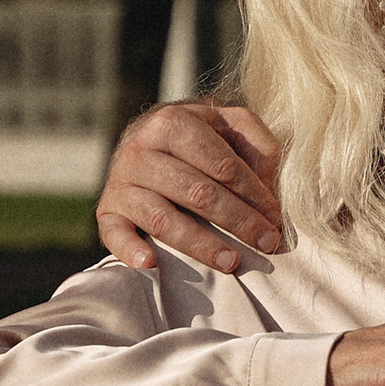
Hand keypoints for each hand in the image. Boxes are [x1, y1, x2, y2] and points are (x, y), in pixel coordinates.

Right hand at [99, 101, 285, 274]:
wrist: (148, 139)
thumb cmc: (199, 137)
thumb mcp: (230, 124)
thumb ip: (255, 141)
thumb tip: (266, 183)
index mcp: (172, 122)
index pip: (221, 165)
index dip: (254, 193)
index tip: (277, 217)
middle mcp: (140, 150)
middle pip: (197, 192)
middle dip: (238, 221)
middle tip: (267, 243)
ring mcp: (120, 182)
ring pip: (162, 218)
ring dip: (200, 244)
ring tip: (231, 262)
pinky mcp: (107, 211)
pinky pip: (114, 233)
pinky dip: (129, 250)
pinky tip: (152, 263)